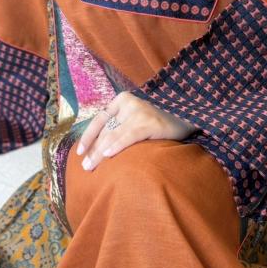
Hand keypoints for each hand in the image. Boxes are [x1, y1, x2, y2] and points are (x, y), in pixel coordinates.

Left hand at [75, 92, 196, 171]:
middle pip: (105, 130)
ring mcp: (139, 112)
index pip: (99, 119)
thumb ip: (120, 127)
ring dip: (100, 153)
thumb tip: (99, 147)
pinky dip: (117, 146)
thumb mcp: (136, 120)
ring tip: (91, 167)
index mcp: (122, 100)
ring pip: (113, 135)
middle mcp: (129, 103)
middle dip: (93, 150)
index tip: (79, 152)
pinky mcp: (149, 122)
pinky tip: (108, 155)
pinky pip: (128, 136)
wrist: (187, 118)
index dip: (88, 136)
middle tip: (85, 167)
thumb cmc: (159, 125)